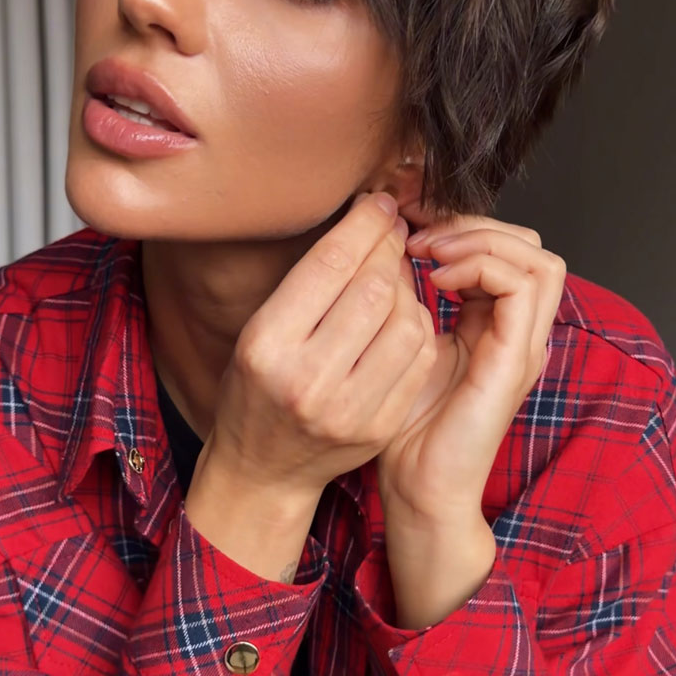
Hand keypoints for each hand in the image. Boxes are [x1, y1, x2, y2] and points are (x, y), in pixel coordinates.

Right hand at [206, 193, 436, 499]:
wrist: (263, 470)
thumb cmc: (257, 388)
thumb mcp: (259, 330)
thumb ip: (307, 282)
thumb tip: (367, 220)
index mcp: (266, 347)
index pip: (328, 265)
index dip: (363, 225)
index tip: (378, 204)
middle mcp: (306, 380)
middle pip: (373, 290)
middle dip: (390, 249)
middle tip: (392, 232)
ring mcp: (348, 410)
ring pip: (406, 322)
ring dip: (409, 287)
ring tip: (395, 276)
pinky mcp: (379, 426)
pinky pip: (418, 358)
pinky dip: (418, 325)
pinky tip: (404, 314)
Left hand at [375, 214, 566, 521]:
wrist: (419, 486)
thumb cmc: (406, 426)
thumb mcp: (403, 342)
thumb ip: (409, 294)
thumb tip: (392, 240)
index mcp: (496, 325)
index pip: (505, 249)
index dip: (461, 225)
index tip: (409, 222)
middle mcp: (519, 332)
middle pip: (530, 246)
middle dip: (474, 223)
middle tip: (420, 231)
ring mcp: (523, 345)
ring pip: (538, 259)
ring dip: (482, 241)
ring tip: (431, 252)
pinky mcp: (514, 359)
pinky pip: (522, 287)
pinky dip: (482, 267)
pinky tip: (438, 279)